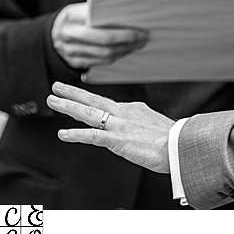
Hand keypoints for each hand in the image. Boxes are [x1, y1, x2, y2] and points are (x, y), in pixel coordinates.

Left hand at [47, 81, 172, 172]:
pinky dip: (75, 134)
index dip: (91, 99)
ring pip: (87, 112)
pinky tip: (62, 134)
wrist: (180, 146)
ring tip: (53, 100)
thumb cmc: (175, 141)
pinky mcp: (117, 140)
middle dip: (72, 93)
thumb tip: (147, 132)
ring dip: (68, 106)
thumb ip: (146, 127)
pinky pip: (91, 136)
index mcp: (133, 109)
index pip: (107, 104)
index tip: (80, 95)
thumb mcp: (158, 126)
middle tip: (56, 86)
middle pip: (93, 100)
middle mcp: (123, 114)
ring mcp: (118, 126)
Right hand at [51, 2, 147, 68]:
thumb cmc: (72, 17)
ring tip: (137, 44)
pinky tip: (124, 51)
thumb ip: (97, 11)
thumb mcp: (80, 8)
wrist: (51, 32)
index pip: (101, 27)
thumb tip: (126, 13)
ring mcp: (70, 52)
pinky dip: (115, 57)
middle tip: (143, 38)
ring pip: (104, 55)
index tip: (139, 29)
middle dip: (127, 41)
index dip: (123, 32)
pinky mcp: (74, 63)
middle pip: (105, 43)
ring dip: (124, 50)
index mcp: (71, 17)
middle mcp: (69, 36)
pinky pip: (99, 63)